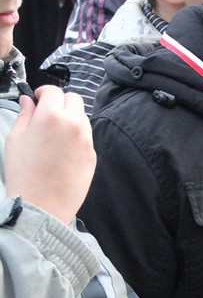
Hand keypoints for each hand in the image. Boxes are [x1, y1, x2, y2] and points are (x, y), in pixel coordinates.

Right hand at [5, 87, 95, 223]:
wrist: (42, 206)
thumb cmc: (23, 174)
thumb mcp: (15, 140)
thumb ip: (24, 115)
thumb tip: (28, 101)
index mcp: (51, 116)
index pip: (54, 91)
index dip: (44, 92)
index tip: (38, 99)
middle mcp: (73, 124)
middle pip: (74, 99)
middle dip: (60, 102)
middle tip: (48, 113)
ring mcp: (86, 140)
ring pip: (82, 117)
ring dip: (71, 118)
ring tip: (55, 134)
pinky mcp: (92, 155)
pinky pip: (86, 137)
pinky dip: (76, 136)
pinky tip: (63, 150)